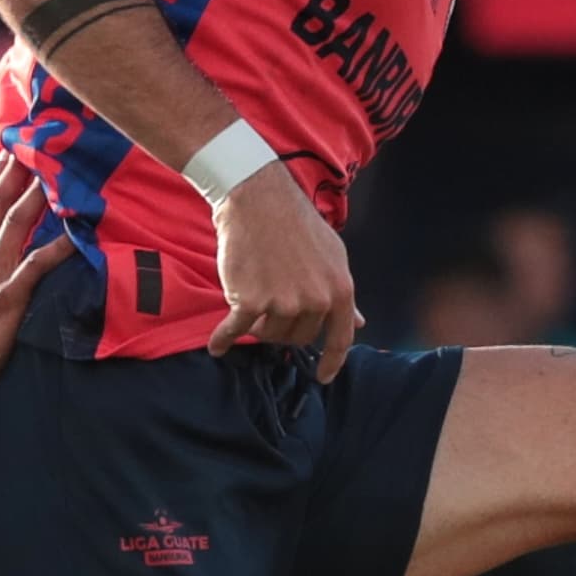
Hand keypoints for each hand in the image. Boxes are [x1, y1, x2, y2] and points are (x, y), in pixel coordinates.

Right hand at [208, 165, 358, 381]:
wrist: (256, 198)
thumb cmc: (294, 223)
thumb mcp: (332, 256)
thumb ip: (341, 293)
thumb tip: (359, 322)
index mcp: (340, 288)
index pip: (341, 337)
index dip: (332, 361)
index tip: (323, 377)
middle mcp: (315, 300)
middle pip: (298, 337)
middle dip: (283, 327)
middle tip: (269, 303)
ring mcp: (283, 302)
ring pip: (269, 334)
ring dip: (257, 323)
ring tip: (250, 293)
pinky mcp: (250, 300)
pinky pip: (235, 330)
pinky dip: (223, 339)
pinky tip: (216, 346)